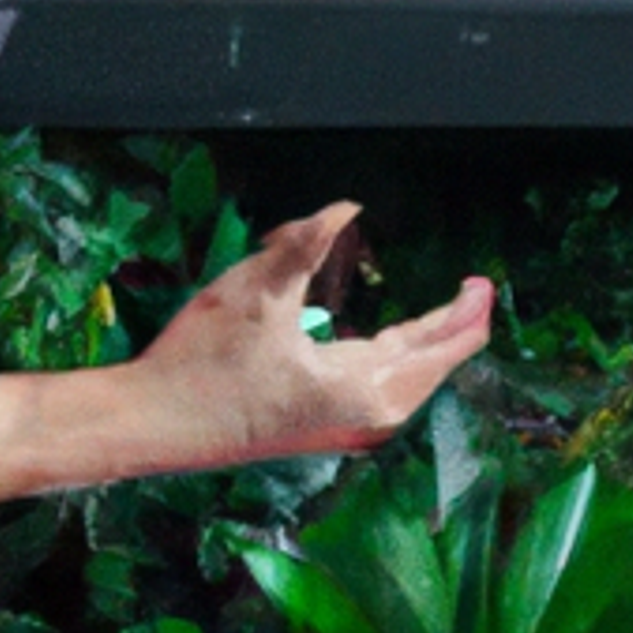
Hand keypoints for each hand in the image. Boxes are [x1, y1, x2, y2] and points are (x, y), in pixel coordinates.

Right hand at [118, 205, 495, 473]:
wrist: (149, 425)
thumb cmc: (200, 364)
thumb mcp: (256, 289)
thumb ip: (304, 242)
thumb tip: (345, 207)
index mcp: (363, 388)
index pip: (442, 349)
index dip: (468, 312)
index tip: (483, 283)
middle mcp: (362, 415)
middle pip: (429, 364)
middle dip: (454, 323)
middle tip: (475, 287)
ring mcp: (340, 425)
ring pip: (403, 377)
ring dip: (424, 341)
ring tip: (445, 309)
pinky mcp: (317, 423)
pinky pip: (377, 386)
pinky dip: (393, 357)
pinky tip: (388, 342)